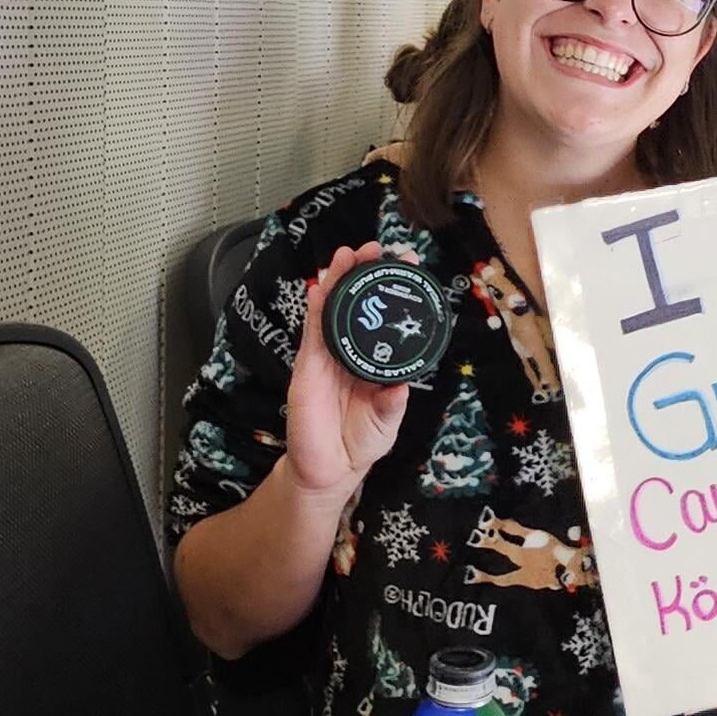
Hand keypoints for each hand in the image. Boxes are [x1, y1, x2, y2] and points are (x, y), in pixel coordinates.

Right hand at [282, 243, 412, 501]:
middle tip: (375, 247)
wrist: (327, 470)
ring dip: (338, 281)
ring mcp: (327, 356)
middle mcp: (352, 351)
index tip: (408, 263)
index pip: (385, 318)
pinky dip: (315, 309)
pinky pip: (311, 333)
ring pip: (333, 310)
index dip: (394, 291)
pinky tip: (319, 287)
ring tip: (347, 254)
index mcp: (374, 359)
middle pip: (358, 305)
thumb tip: (400, 385)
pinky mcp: (307, 367)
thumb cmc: (359, 441)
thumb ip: (392, 402)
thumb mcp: (385, 422)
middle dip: (364, 273)